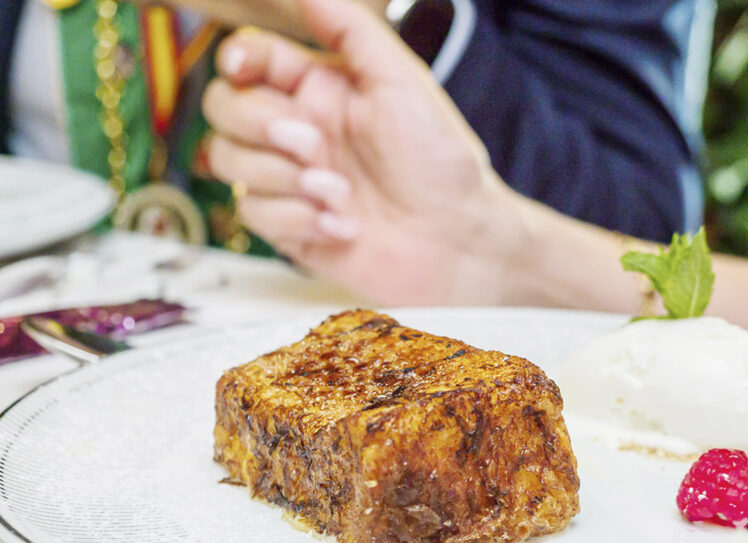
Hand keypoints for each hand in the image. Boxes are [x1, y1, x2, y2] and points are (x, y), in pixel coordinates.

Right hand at [203, 0, 519, 304]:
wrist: (456, 240)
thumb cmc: (440, 163)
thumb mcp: (403, 82)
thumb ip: (351, 31)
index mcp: (320, 90)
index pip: (250, 61)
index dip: (238, 60)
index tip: (246, 68)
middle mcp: (298, 131)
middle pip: (223, 108)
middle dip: (258, 124)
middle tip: (311, 144)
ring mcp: (290, 180)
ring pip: (228, 160)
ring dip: (282, 178)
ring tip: (340, 193)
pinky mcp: (290, 227)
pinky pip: (252, 212)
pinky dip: (297, 219)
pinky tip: (343, 226)